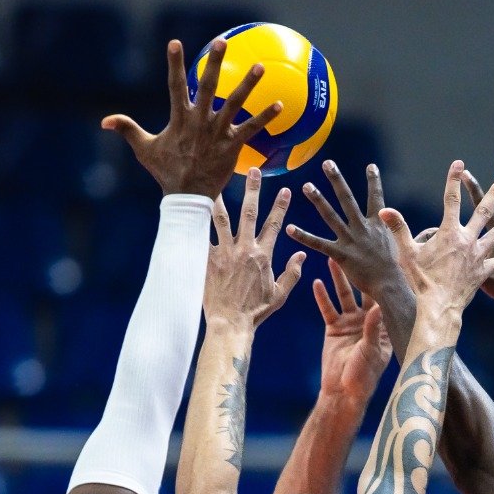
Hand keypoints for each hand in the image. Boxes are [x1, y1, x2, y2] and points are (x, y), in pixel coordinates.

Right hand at [103, 39, 280, 198]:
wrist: (187, 197)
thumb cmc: (166, 172)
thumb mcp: (144, 149)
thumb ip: (127, 129)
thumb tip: (103, 121)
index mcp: (179, 119)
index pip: (174, 85)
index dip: (174, 63)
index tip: (175, 43)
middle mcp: (200, 121)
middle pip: (207, 86)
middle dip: (214, 63)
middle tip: (222, 42)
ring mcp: (218, 132)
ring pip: (235, 103)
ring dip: (248, 84)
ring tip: (261, 66)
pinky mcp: (233, 145)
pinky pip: (252, 129)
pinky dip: (266, 117)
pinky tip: (281, 104)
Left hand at [204, 168, 305, 330]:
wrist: (230, 323)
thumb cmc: (255, 312)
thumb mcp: (280, 295)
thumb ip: (292, 273)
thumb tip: (302, 255)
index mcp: (263, 255)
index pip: (275, 224)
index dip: (280, 205)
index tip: (284, 189)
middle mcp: (244, 249)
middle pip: (249, 212)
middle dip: (253, 189)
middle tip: (253, 170)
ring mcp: (224, 252)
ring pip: (220, 219)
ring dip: (219, 198)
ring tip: (214, 182)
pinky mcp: (207, 259)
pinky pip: (201, 237)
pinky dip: (198, 223)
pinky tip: (191, 210)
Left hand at [287, 160, 405, 303]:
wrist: (389, 284)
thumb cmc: (394, 267)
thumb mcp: (401, 242)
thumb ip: (395, 224)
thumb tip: (391, 210)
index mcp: (378, 224)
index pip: (376, 198)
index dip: (374, 182)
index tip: (371, 166)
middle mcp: (363, 227)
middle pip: (347, 199)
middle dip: (337, 180)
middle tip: (328, 164)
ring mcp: (351, 240)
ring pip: (331, 216)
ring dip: (318, 200)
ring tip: (306, 186)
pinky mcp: (341, 255)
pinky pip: (319, 243)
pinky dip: (304, 236)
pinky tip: (290, 228)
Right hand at [315, 259, 391, 405]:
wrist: (342, 392)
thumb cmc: (364, 375)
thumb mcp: (370, 351)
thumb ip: (372, 329)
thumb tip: (377, 307)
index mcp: (382, 325)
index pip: (384, 297)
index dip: (383, 280)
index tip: (383, 259)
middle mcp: (367, 320)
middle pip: (363, 290)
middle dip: (359, 272)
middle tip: (356, 252)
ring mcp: (350, 323)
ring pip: (344, 295)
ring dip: (338, 278)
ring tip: (333, 259)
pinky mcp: (333, 328)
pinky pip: (327, 308)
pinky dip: (321, 296)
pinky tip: (316, 281)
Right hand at [380, 160, 493, 328]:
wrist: (439, 306)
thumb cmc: (421, 280)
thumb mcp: (407, 253)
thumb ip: (398, 229)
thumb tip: (385, 210)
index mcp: (449, 233)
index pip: (451, 200)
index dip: (454, 180)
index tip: (459, 164)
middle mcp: (467, 240)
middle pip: (483, 211)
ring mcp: (478, 256)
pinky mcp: (484, 272)